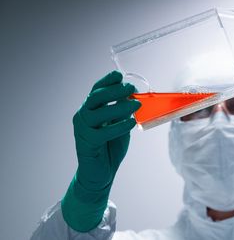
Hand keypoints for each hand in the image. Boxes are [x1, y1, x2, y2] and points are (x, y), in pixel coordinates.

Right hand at [73, 71, 139, 190]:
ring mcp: (83, 130)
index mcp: (90, 110)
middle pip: (95, 98)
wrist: (100, 173)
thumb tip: (133, 96)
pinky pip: (103, 132)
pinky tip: (131, 123)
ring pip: (98, 113)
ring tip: (136, 105)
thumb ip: (122, 112)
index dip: (107, 81)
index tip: (119, 75)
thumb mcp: (119, 125)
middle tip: (131, 88)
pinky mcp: (87, 144)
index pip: (96, 90)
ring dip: (119, 107)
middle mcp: (83, 117)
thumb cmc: (109, 147)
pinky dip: (118, 127)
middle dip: (114, 90)